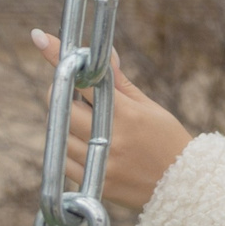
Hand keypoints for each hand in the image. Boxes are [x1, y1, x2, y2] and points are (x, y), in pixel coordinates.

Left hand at [29, 29, 194, 209]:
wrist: (184, 186)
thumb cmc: (167, 140)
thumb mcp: (148, 107)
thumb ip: (119, 82)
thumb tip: (103, 53)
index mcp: (126, 113)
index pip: (83, 81)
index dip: (63, 61)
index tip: (41, 39)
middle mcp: (111, 137)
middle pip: (62, 107)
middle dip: (59, 94)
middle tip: (70, 92)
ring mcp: (101, 162)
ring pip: (58, 135)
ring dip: (61, 122)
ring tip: (81, 121)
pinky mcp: (95, 183)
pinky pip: (62, 163)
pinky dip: (64, 149)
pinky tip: (80, 144)